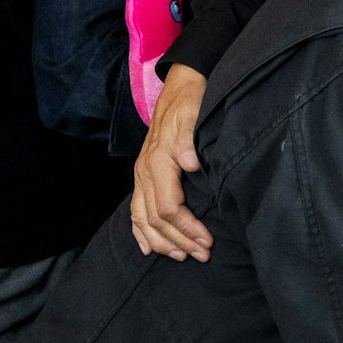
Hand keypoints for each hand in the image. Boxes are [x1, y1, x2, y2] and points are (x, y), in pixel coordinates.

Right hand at [130, 64, 212, 260]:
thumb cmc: (191, 100)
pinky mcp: (142, 176)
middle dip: (179, 240)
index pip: (168, 207)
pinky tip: (148, 248)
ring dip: (162, 241)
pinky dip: (141, 232)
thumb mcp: (194, 111)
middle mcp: (144, 171)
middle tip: (203, 255)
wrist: (181, 85)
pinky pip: (135, 210)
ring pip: (143, 219)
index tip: (208, 241)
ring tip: (183, 256)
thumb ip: (188, 137)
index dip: (187, 228)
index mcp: (157, 161)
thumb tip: (189, 163)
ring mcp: (140, 175)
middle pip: (156, 219)